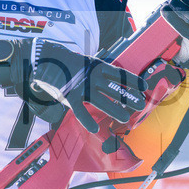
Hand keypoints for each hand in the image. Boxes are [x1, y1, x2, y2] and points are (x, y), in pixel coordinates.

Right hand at [22, 39, 146, 133]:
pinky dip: (87, 120)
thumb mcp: (85, 66)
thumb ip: (96, 73)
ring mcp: (81, 86)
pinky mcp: (69, 95)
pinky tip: (95, 130)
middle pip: (114, 89)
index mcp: (97, 67)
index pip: (119, 74)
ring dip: (115, 109)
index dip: (132, 80)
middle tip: (141, 106)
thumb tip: (109, 80)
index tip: (144, 86)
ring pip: (101, 100)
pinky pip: (79, 111)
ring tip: (126, 118)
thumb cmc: (66, 64)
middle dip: (128, 97)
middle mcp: (92, 77)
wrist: (43, 59)